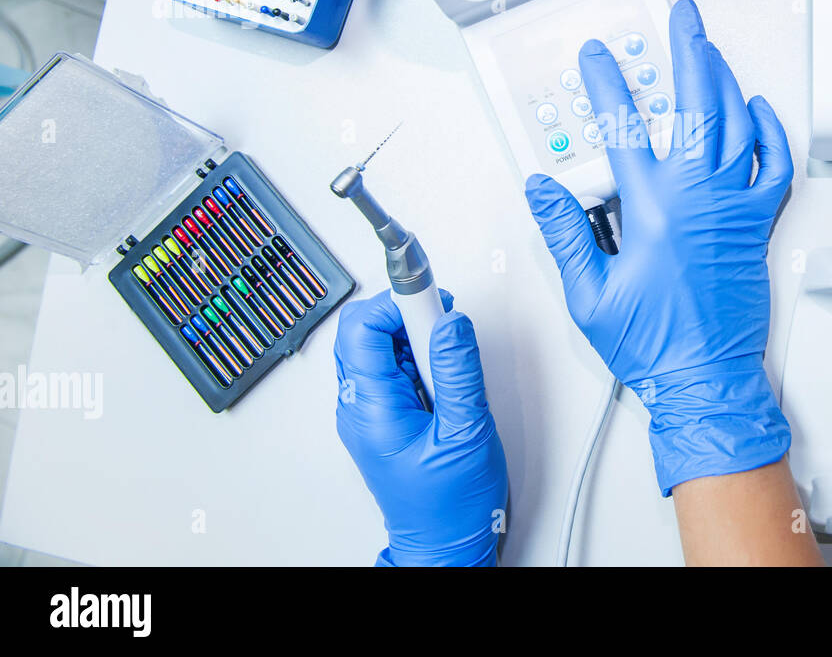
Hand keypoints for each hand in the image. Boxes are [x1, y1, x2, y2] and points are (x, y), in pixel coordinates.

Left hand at [334, 290, 507, 565]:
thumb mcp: (465, 430)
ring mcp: (370, 413)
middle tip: (443, 321)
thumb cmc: (451, 504)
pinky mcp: (386, 418)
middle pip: (365, 332)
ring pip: (381, 348)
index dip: (398, 301)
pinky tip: (443, 378)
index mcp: (371, 409)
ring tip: (449, 362)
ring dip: (415, 339)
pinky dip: (419, 360)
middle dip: (407, 316)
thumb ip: (458, 370)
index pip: (364, 329)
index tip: (430, 292)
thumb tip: (452, 323)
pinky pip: (393, 371)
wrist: (446, 544)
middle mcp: (361, 407)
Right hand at [525, 0, 793, 494]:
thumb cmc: (652, 342)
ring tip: (711, 49)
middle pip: (697, 105)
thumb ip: (565, 233)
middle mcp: (697, 197)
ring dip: (725, 80)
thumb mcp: (589, 293)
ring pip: (737, 125)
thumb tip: (544, 188)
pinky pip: (773, 166)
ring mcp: (733, 207)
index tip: (598, 57)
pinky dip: (770, 132)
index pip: (624, 128)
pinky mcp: (756, 224)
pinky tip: (759, 109)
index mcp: (652, 209)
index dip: (608, 85)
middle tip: (683, 19)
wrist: (705, 376)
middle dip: (688, 52)